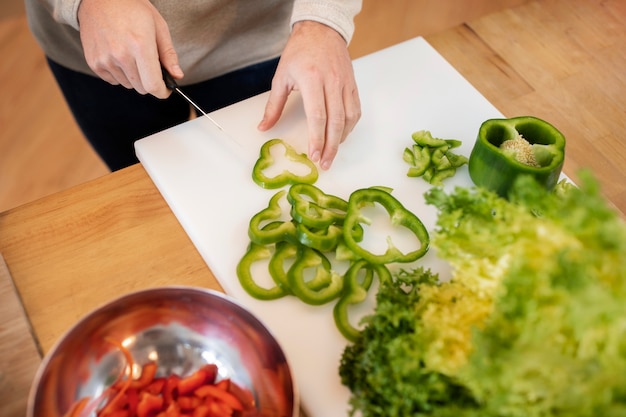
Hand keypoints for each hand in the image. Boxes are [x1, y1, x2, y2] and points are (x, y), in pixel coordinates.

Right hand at [77, 0, 182, 97]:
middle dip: (149, 81)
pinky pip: (113, 80)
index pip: (153, 85)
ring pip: (128, 85)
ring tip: (132, 55)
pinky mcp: (94, 62)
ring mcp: (105, 60)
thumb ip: (168, 54)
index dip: (162, 92)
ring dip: (134, 77)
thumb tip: (177, 76)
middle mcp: (121, 55)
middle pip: (141, 88)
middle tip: (149, 65)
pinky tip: (119, 55)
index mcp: (140, 45)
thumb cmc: (132, 8)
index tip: (166, 90)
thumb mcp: (158, 26)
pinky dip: (120, 74)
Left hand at [258, 21, 360, 169]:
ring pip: (349, 118)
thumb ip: (273, 105)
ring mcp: (345, 84)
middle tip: (324, 163)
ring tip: (331, 153)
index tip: (313, 155)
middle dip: (330, 147)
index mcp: (312, 79)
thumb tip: (263, 128)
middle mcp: (332, 82)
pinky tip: (341, 136)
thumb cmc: (299, 52)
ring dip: (341, 139)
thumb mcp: (281, 77)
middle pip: (335, 122)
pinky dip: (349, 126)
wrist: (321, 30)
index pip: (318, 116)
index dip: (317, 139)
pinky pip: (355, 110)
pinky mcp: (353, 85)